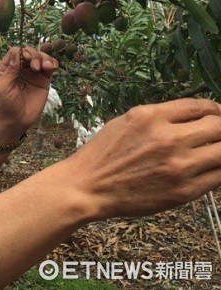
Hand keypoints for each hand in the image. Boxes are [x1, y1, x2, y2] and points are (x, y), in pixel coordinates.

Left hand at [0, 46, 57, 134]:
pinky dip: (52, 63)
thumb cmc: (6, 104)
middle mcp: (20, 68)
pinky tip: (52, 66)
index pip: (15, 52)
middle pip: (29, 52)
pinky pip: (49, 68)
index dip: (22, 52)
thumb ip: (10, 70)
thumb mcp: (4, 87)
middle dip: (34, 55)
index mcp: (7, 68)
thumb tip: (16, 52)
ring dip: (43, 58)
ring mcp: (33, 74)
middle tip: (34, 67)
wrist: (17, 121)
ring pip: (40, 57)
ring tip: (43, 67)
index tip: (25, 59)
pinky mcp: (43, 81)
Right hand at [68, 98, 220, 218]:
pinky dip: (219, 169)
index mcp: (150, 116)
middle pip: (218, 126)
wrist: (89, 187)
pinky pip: (219, 177)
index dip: (215, 109)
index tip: (216, 113)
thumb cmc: (104, 154)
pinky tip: (211, 167)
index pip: (199, 106)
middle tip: (218, 132)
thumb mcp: (126, 121)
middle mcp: (168, 138)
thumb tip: (192, 115)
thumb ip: (159, 116)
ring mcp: (179, 165)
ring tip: (216, 149)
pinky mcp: (184, 190)